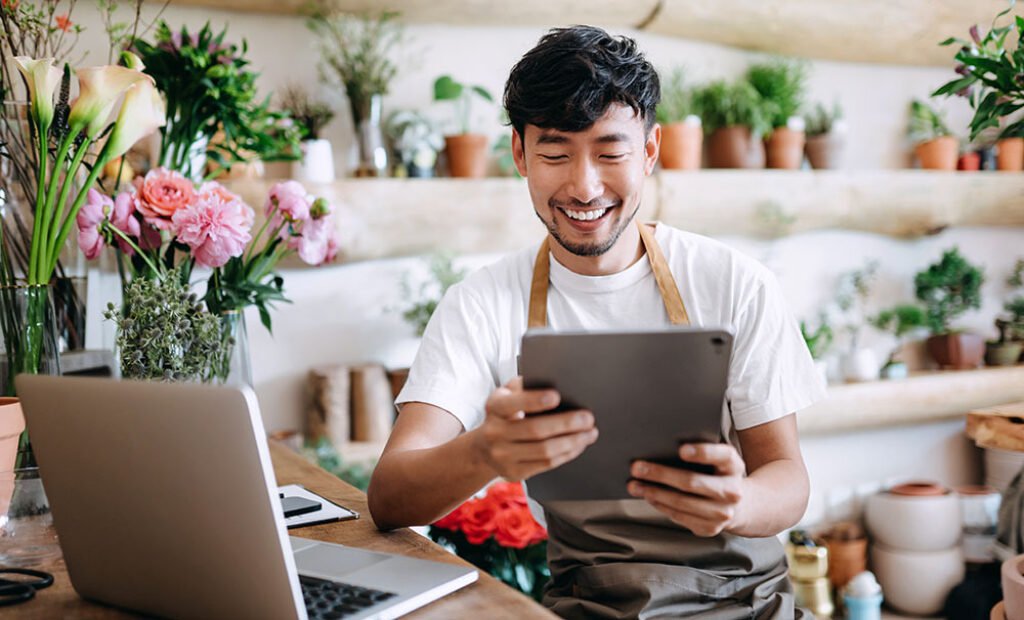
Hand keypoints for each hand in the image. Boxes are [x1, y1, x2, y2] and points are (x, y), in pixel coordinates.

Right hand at [470, 377, 598, 480]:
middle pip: (535, 429)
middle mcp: (494, 433)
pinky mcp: (514, 473)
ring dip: (572, 441)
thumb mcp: (508, 395)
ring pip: (544, 450)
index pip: (514, 403)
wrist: (484, 448)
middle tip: (587, 418)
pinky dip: (567, 454)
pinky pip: (546, 464)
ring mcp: (503, 456)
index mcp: (494, 407)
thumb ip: (525, 386)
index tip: (557, 396)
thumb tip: (557, 381)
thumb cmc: (506, 414)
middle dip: (566, 424)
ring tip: (589, 433)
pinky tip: (579, 445)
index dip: (535, 400)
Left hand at [627, 443, 746, 536]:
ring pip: (681, 502)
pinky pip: (679, 516)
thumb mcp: (717, 459)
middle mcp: (732, 491)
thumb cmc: (718, 474)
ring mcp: (722, 513)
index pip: (721, 455)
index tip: (681, 450)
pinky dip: (660, 505)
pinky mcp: (710, 528)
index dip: (702, 452)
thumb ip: (698, 452)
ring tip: (635, 485)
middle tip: (636, 467)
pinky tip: (648, 496)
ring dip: (653, 492)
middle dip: (660, 474)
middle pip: (692, 482)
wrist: (740, 505)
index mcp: (733, 466)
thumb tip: (659, 448)